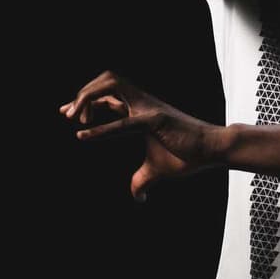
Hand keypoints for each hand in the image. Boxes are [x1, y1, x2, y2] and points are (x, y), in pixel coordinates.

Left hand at [60, 70, 224, 200]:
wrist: (213, 148)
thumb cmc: (187, 155)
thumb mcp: (156, 170)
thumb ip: (142, 181)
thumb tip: (138, 198)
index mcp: (141, 110)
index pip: (108, 95)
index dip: (85, 100)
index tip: (66, 112)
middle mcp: (142, 103)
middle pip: (107, 80)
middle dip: (83, 93)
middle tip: (67, 115)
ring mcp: (148, 108)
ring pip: (112, 84)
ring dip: (88, 97)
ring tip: (75, 119)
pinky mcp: (155, 120)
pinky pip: (123, 122)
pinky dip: (100, 128)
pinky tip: (82, 135)